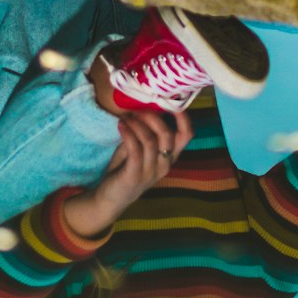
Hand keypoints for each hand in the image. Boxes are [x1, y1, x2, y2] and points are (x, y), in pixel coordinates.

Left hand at [62, 108, 192, 236]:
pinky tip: (121, 126)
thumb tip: (145, 106)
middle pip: (167, 135)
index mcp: (170, 156)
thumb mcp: (140, 148)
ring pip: (150, 141)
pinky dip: (128, 134)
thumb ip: (146, 132)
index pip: (186, 135)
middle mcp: (165, 164)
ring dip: (137, 124)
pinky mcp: (135, 176)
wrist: (111, 197)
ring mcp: (151, 172)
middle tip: (136, 110)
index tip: (170, 100)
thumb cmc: (126, 168)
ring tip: (125, 118)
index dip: (183, 117)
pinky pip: (135, 150)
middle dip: (152, 117)